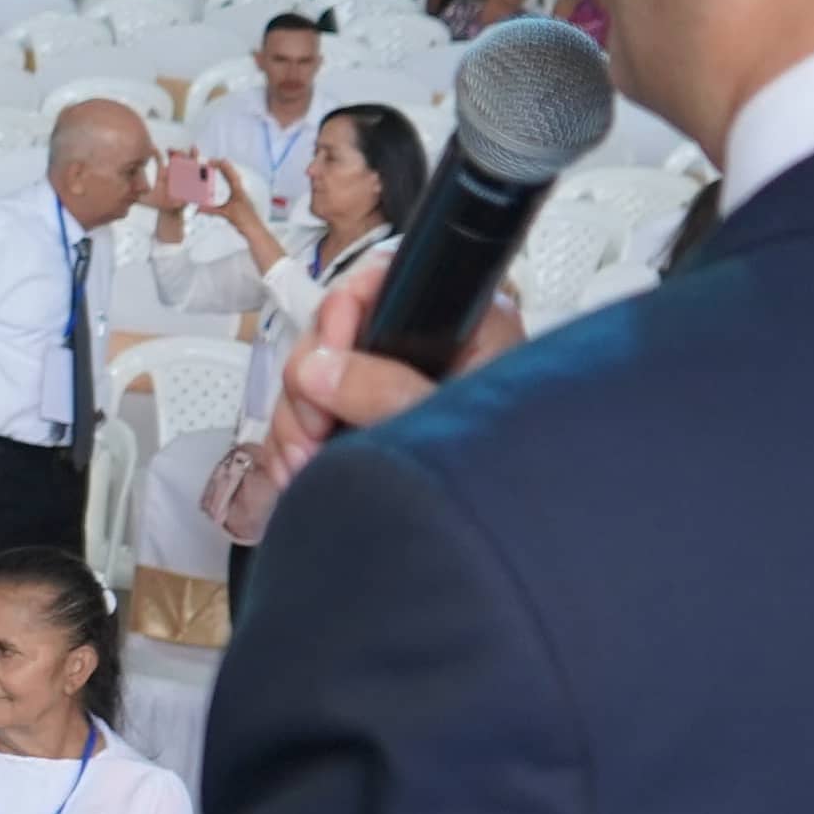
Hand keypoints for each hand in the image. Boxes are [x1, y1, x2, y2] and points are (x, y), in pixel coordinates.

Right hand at [257, 258, 524, 481]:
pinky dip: (297, 441)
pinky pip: (312, 413)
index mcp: (462, 322)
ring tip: (306, 463)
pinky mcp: (368, 419)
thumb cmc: (507, 474)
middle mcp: (424, 342)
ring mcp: (393, 380)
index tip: (324, 366)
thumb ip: (386, 391)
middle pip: (334, 330)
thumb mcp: (443, 423)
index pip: (384, 279)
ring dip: (296, 421)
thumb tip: (318, 369)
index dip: (340, 314)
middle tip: (313, 433)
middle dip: (308, 384)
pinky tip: (301, 470)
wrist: (516, 534)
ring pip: (314, 374)